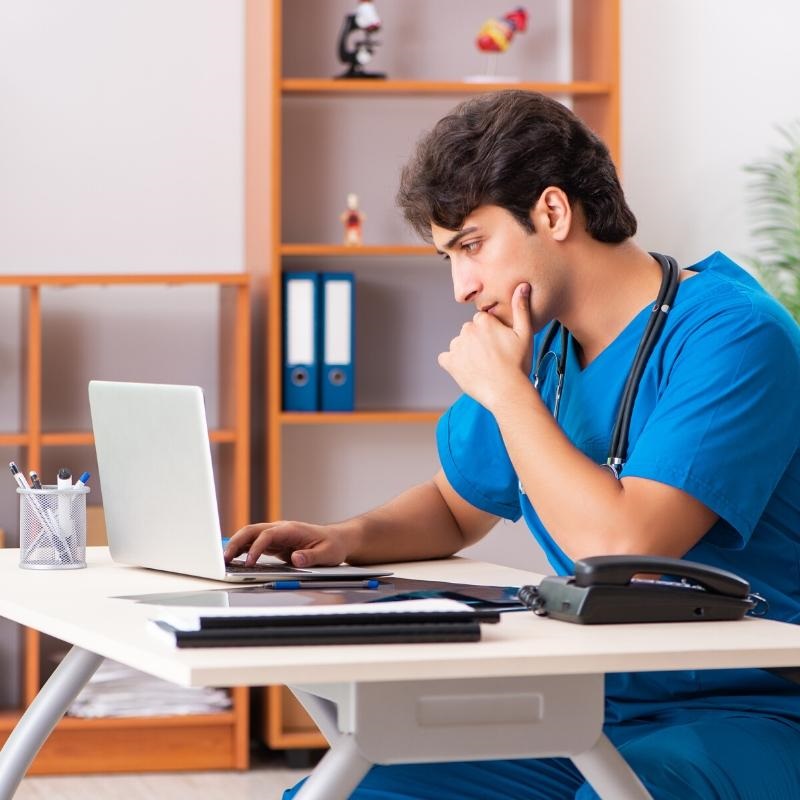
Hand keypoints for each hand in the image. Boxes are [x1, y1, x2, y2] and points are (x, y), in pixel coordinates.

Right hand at [223, 521, 349, 567]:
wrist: (337, 539)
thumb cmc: (333, 545)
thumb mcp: (327, 553)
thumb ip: (311, 557)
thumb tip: (297, 560)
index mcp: (292, 529)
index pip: (268, 535)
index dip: (256, 548)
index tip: (249, 562)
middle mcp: (281, 529)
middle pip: (253, 530)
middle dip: (237, 542)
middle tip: (225, 558)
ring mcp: (277, 535)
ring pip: (250, 535)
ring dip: (236, 545)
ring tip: (223, 560)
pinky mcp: (276, 543)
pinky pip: (254, 543)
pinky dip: (243, 549)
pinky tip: (234, 558)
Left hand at [438, 282, 533, 409]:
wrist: (507, 392)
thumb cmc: (518, 364)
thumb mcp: (525, 334)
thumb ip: (521, 308)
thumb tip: (522, 286)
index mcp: (484, 321)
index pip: (483, 320)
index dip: (492, 332)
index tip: (500, 344)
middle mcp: (467, 330)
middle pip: (470, 331)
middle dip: (478, 341)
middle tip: (493, 357)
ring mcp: (456, 347)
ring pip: (459, 344)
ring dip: (467, 351)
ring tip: (482, 365)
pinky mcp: (449, 363)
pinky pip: (446, 358)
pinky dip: (453, 363)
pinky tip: (467, 370)